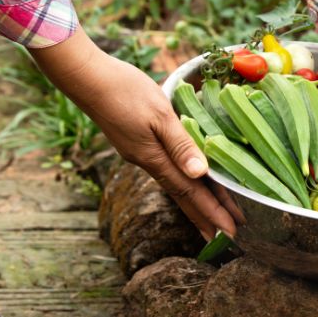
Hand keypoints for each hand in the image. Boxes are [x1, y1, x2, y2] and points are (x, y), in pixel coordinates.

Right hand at [29, 29, 240, 238]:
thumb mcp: (159, 114)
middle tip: (228, 238)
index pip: (190, 193)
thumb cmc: (125, 91)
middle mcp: (148, 161)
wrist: (87, 78)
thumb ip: (180, 143)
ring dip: (196, 203)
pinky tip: (189, 182)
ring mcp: (141, 153)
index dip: (212, 213)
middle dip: (206, 217)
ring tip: (213, 218)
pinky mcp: (137, 143)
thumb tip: (201, 174)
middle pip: (184, 196)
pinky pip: (168, 170)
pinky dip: (184, 183)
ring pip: (176, 184)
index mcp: (155, 158)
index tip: (230, 233)